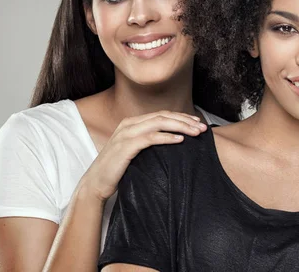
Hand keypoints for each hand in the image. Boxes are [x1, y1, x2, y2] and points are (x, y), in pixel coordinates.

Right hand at [80, 110, 206, 200]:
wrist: (95, 184)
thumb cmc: (117, 170)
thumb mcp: (134, 151)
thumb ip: (148, 142)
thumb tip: (172, 141)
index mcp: (132, 123)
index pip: (162, 115)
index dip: (181, 117)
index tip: (198, 123)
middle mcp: (129, 124)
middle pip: (163, 116)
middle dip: (185, 120)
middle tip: (203, 127)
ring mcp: (126, 134)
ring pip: (158, 123)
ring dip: (180, 126)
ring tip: (196, 132)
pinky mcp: (125, 146)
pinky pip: (150, 138)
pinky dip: (167, 137)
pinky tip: (180, 140)